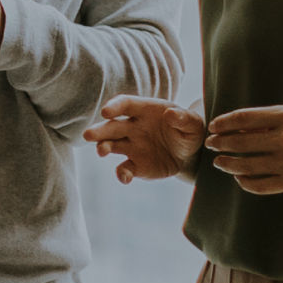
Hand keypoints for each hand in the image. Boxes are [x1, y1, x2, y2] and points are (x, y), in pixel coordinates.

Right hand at [84, 95, 202, 183]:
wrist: (191, 153)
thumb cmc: (190, 131)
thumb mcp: (193, 123)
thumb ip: (184, 119)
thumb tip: (170, 114)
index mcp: (144, 111)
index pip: (125, 104)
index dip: (114, 106)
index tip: (106, 112)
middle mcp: (132, 127)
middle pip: (111, 126)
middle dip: (99, 130)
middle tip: (88, 135)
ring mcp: (131, 146)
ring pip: (111, 145)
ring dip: (103, 147)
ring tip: (101, 151)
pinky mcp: (136, 165)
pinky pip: (125, 169)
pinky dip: (122, 173)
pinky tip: (125, 178)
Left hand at [205, 105, 282, 194]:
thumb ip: (273, 121)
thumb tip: (241, 126)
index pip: (243, 117)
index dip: (223, 123)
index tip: (213, 127)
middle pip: (239, 142)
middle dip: (219, 144)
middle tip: (211, 145)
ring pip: (245, 165)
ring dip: (227, 164)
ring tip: (220, 163)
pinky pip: (259, 185)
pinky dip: (245, 183)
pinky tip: (241, 179)